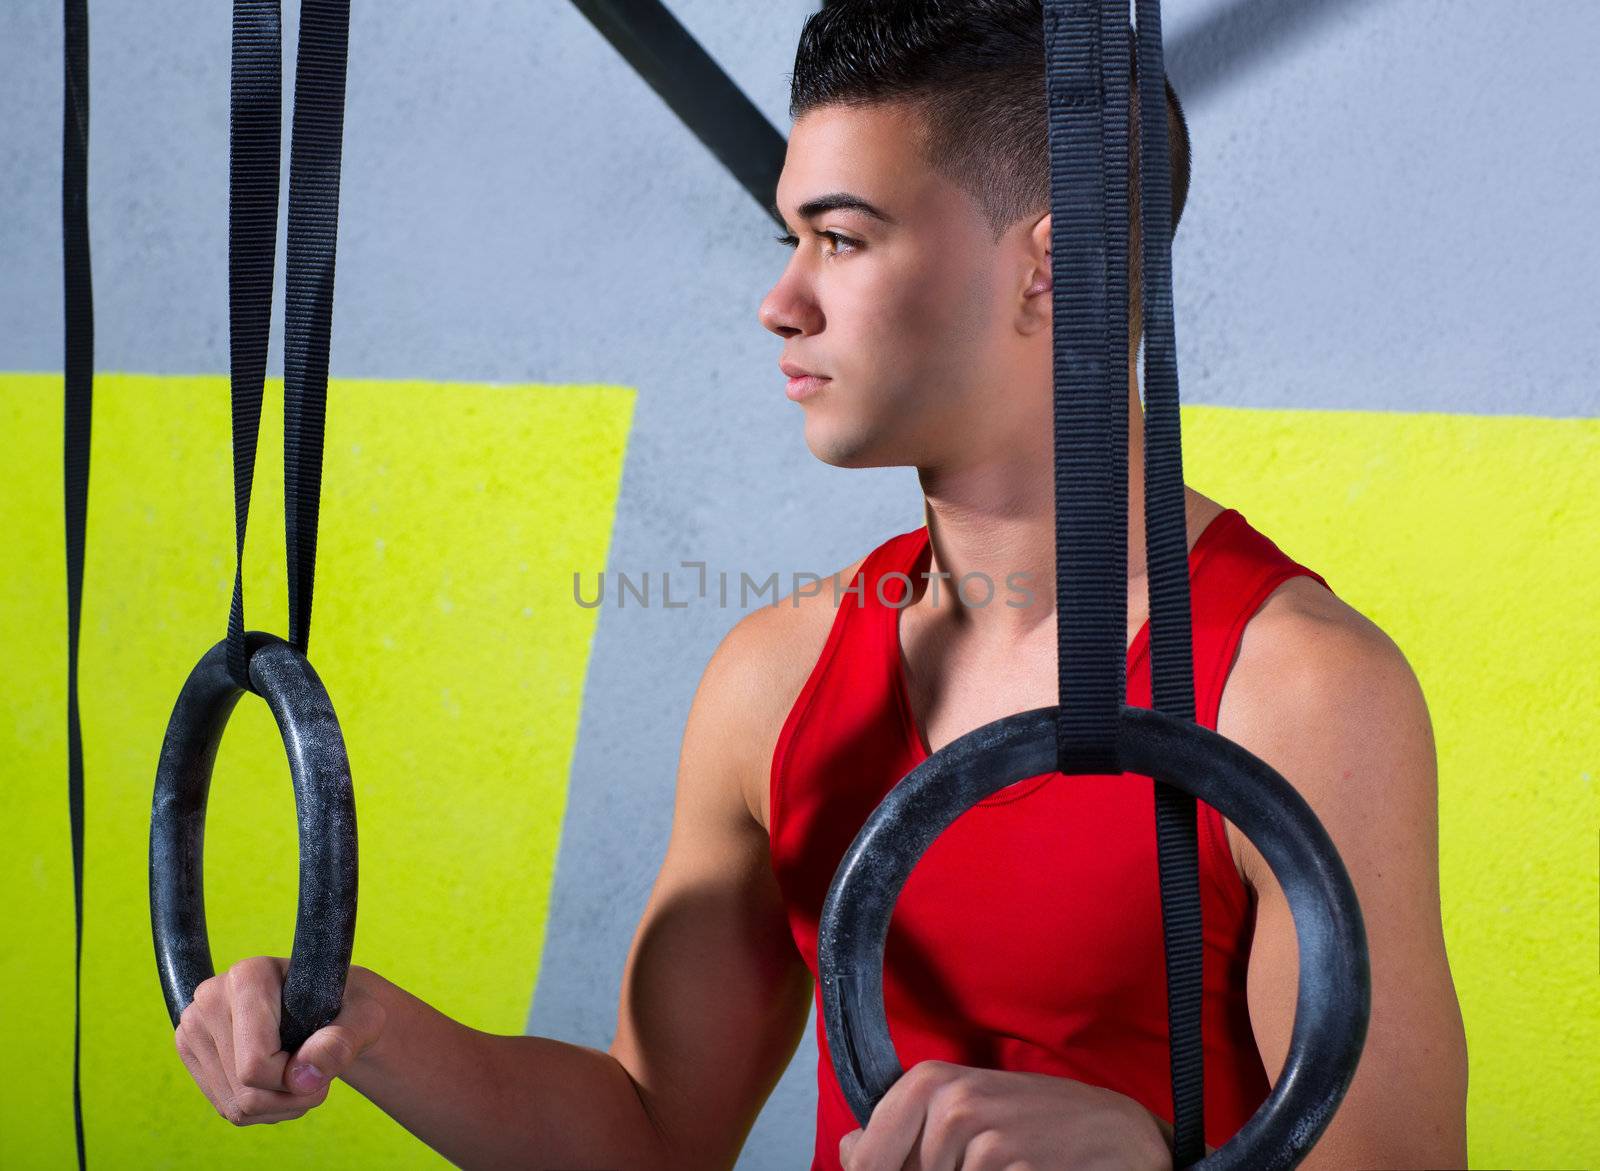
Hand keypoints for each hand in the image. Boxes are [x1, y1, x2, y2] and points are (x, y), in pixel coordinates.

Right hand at [173, 956, 386, 1125]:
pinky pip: (228, 1108)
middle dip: (291, 1095)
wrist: (327, 1007)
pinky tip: (281, 1081)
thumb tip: (306, 1077)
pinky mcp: (193, 1055)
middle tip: (318, 1071)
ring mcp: (194, 1029)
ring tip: (303, 1074)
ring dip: (280, 1106)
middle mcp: (209, 998)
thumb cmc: (348, 1007)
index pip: (256, 1063)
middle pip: (245, 1090)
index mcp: (248, 976)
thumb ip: (344, 1041)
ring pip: (236, 1105)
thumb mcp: (365, 1017)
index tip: (320, 1061)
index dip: (295, 1078)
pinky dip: (263, 1109)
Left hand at [838, 1060, 1173, 1170]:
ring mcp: (984, 1143)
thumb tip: (846, 1149)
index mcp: (928, 1082)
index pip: (866, 1159)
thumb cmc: (1031, 1120)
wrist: (1115, 1132)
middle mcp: (951, 1106)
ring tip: (1003, 1166)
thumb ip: (903, 1129)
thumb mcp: (964, 1108)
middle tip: (976, 1162)